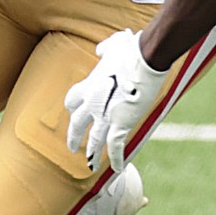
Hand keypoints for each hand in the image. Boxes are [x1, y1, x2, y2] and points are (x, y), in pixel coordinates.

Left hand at [64, 28, 172, 174]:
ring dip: (91, 153)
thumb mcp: (113, 45)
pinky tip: (118, 169)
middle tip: (71, 147)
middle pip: (76, 124)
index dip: (73, 108)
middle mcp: (92, 103)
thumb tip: (100, 50)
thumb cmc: (130, 49)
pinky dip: (116, 159)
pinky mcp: (120, 124)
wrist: (144, 58)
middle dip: (74, 136)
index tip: (74, 112)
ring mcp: (105, 115)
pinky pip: (115, 147)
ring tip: (89, 165)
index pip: (72, 100)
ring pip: (94, 140)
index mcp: (89, 85)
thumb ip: (104, 49)